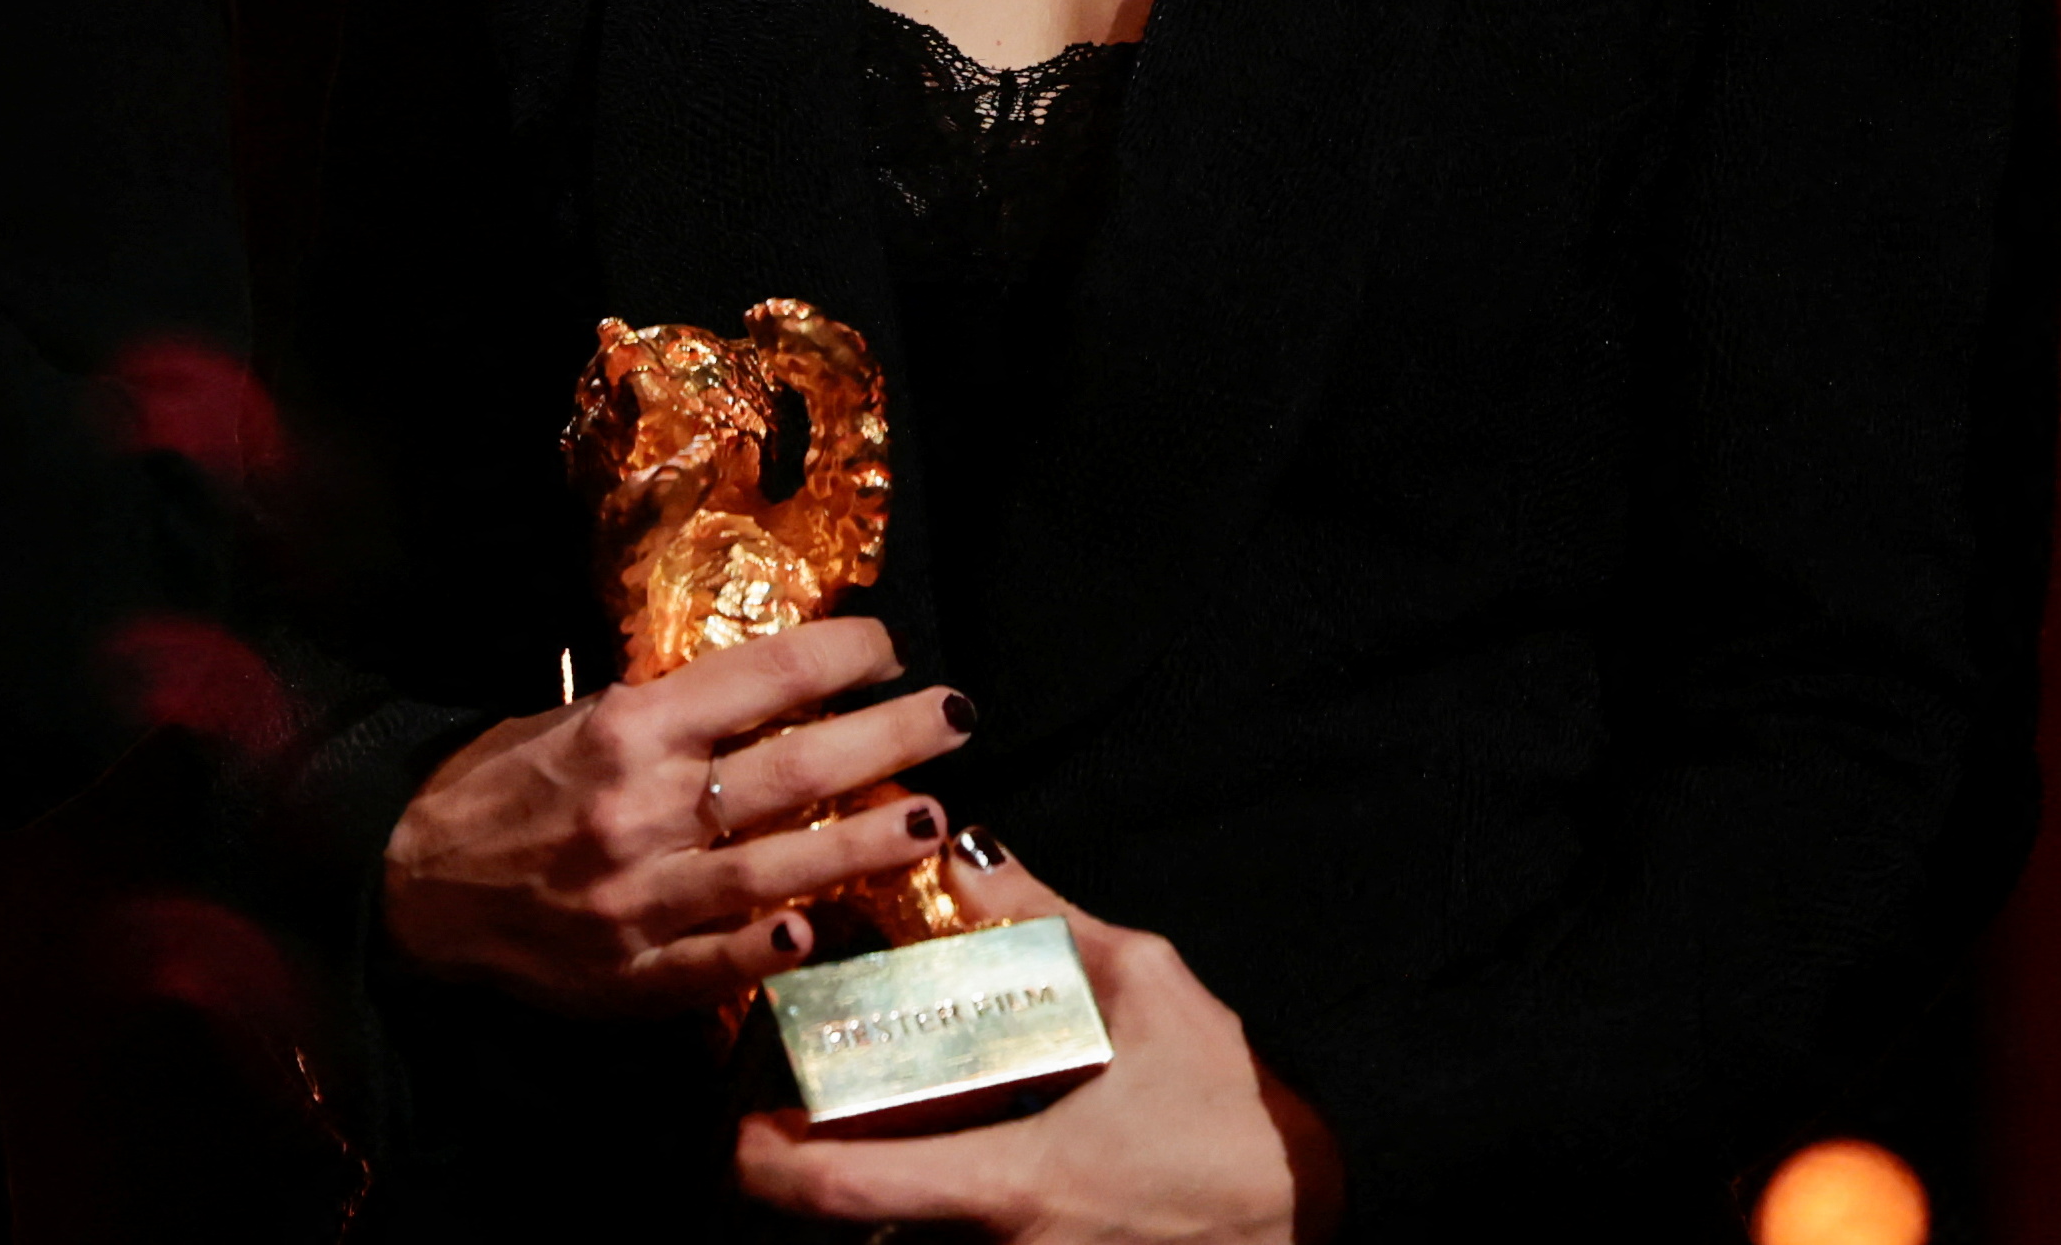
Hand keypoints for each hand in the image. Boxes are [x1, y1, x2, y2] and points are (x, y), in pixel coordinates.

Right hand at [380, 619, 976, 1016]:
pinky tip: (822, 934)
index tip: (890, 646)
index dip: (838, 655)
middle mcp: (639, 807)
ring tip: (932, 820)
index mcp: (625, 727)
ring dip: (864, 845)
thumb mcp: (571, 718)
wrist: (407, 882)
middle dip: (888, 738)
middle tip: (957, 717)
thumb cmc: (496, 785)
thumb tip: (772, 696)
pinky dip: (770, 947)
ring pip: (775, 870)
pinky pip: (717, 962)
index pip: (758, 677)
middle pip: (794, 769)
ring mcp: (639, 898)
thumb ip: (667, 718)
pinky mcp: (629, 975)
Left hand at [734, 837, 1338, 1242]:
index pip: (844, 1195)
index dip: (765, 1168)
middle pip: (857, 1234)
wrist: (1325, 1201)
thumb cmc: (1239, 1107)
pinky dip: (930, 1212)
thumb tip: (966, 854)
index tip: (735, 1131)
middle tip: (777, 1117)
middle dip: (806, 1183)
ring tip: (850, 1132)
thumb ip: (1041, 921)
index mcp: (1010, 1185)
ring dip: (871, 1202)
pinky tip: (937, 1155)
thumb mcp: (1146, 990)